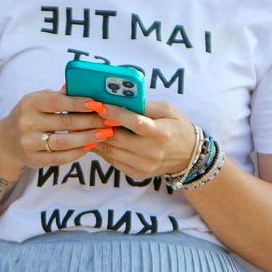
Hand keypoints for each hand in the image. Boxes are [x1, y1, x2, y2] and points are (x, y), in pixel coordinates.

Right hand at [0, 90, 125, 169]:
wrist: (6, 142)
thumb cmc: (29, 115)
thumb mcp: (38, 100)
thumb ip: (59, 96)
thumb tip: (83, 87)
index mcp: (30, 103)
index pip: (57, 102)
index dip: (79, 103)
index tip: (98, 104)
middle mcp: (27, 123)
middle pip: (65, 123)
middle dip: (91, 121)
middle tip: (109, 120)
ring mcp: (29, 143)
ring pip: (64, 142)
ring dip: (88, 138)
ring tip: (105, 134)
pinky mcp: (34, 160)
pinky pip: (60, 158)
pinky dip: (77, 153)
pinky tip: (90, 146)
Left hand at [76, 98, 198, 180]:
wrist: (188, 156)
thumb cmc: (176, 127)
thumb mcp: (167, 110)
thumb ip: (145, 105)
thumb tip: (120, 98)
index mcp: (161, 134)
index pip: (135, 123)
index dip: (115, 114)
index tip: (99, 104)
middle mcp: (152, 152)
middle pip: (118, 139)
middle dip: (98, 126)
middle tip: (84, 114)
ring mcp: (143, 166)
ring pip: (111, 151)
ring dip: (95, 138)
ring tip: (84, 125)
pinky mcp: (136, 174)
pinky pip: (113, 161)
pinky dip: (102, 149)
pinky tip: (94, 138)